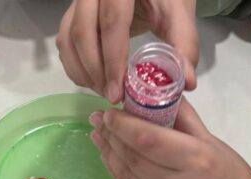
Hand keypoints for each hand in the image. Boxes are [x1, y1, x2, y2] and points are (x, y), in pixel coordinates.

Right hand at [57, 0, 197, 102]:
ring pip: (68, 38)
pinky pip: (64, 43)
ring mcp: (79, 0)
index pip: (111, 22)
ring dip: (83, 72)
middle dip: (95, 71)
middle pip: (82, 31)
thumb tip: (186, 83)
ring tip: (103, 91)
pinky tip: (94, 82)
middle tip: (111, 97)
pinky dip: (76, 67)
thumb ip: (184, 45)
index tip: (117, 93)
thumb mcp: (177, 14)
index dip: (112, 61)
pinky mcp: (72, 13)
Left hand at [90, 100, 250, 178]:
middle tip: (97, 120)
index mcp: (194, 160)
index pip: (147, 139)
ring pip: (125, 178)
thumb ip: (186, 121)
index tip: (109, 112)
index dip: (123, 124)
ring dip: (109, 156)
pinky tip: (112, 163)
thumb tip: (161, 95)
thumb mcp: (216, 146)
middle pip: (131, 158)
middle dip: (111, 136)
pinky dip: (118, 177)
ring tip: (99, 138)